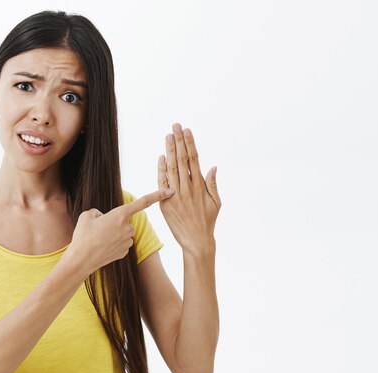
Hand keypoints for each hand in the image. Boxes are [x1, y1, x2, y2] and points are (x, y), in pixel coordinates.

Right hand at [65, 189, 173, 274]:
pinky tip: (102, 248)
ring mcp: (128, 241)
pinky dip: (113, 245)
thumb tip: (102, 217)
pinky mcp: (125, 252)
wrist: (81, 260)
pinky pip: (121, 244)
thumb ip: (98, 212)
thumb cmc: (83, 236)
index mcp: (120, 215)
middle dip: (114, 223)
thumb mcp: (87, 216)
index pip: (143, 202)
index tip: (170, 191)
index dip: (157, 195)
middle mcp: (128, 227)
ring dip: (113, 234)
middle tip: (98, 230)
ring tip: (98, 240)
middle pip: (125, 221)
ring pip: (123, 233)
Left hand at [158, 123, 220, 253]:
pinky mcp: (166, 203)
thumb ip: (213, 184)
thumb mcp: (216, 202)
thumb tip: (214, 166)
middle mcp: (188, 188)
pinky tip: (161, 157)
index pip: (194, 159)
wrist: (196, 241)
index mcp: (200, 186)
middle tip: (175, 126)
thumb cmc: (208, 221)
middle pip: (182, 159)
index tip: (187, 130)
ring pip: (172, 168)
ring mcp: (176, 195)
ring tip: (168, 136)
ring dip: (170, 150)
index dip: (190, 144)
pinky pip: (162, 183)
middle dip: (179, 141)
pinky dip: (161, 170)